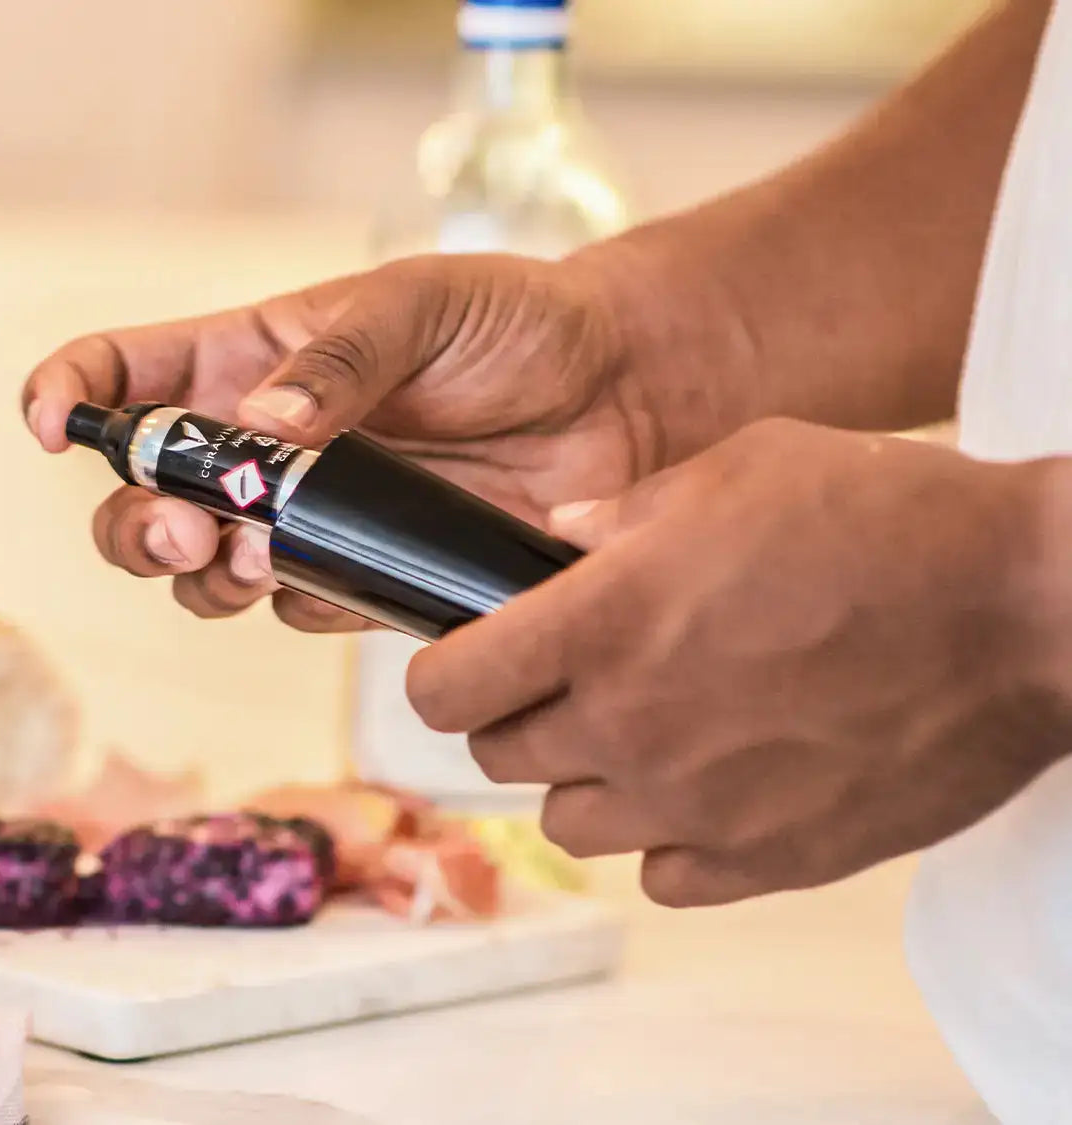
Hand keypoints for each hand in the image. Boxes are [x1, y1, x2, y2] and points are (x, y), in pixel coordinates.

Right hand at [20, 249, 754, 629]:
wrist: (619, 395)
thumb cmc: (515, 322)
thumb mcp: (421, 303)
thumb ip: (340, 361)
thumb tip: (265, 429)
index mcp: (249, 360)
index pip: (124, 377)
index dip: (69, 398)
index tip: (53, 427)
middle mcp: (259, 448)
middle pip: (142, 502)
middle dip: (136, 525)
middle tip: (187, 528)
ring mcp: (306, 519)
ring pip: (206, 575)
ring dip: (207, 577)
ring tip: (259, 556)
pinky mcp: (361, 575)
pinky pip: (297, 609)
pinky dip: (295, 603)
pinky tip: (327, 576)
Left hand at [408, 418, 1071, 905]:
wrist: (1023, 609)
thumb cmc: (886, 521)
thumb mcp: (736, 468)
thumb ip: (625, 512)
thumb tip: (561, 540)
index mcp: (603, 624)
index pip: (443, 689)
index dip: (440, 673)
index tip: (463, 660)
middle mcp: (631, 725)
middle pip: (497, 758)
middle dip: (512, 718)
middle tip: (563, 681)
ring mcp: (696, 805)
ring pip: (570, 825)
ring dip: (585, 780)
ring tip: (642, 730)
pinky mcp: (767, 860)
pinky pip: (664, 876)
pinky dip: (666, 838)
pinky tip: (706, 784)